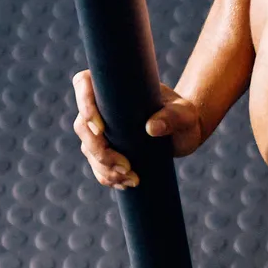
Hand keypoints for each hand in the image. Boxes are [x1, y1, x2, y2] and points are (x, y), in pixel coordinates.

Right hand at [71, 72, 207, 188]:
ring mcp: (102, 130)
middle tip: (126, 166)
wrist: (184, 132)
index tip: (100, 128)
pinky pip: (98, 166)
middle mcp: (102, 107)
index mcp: (114, 87)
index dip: (84, 104)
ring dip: (105, 168)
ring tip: (134, 179)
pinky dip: (108, 177)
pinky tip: (126, 184)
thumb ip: (173, 117)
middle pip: (83, 126)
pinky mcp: (107, 150)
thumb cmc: (184, 115)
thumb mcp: (184, 114)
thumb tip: (152, 128)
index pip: (84, 84)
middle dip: (99, 151)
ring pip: (89, 150)